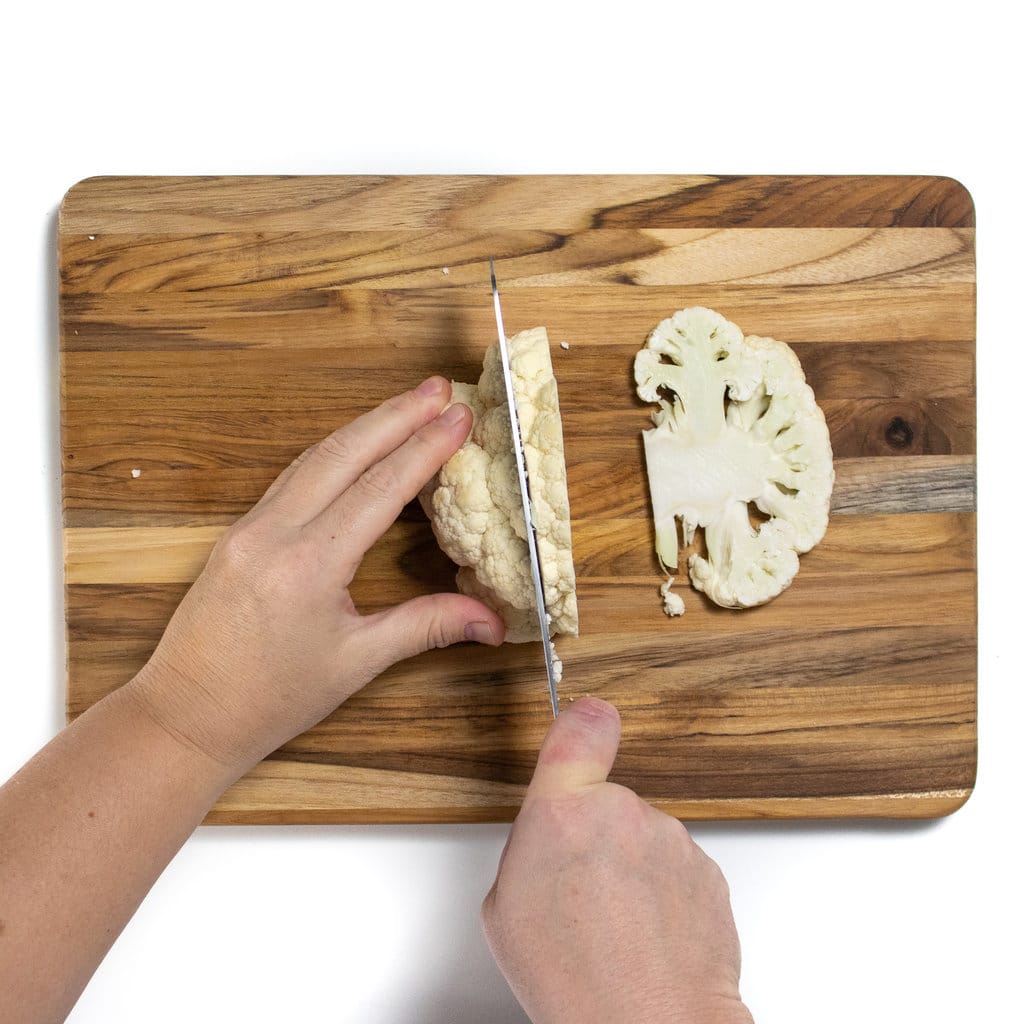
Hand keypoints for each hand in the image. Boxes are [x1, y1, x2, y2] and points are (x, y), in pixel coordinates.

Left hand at [126, 376, 504, 774]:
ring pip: (313, 457)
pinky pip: (291, 477)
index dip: (425, 448)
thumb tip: (492, 622)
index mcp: (308, 564)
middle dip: (396, 414)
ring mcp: (250, 527)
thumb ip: (427, 626)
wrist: (187, 716)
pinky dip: (332, 452)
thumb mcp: (356, 662)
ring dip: (364, 425)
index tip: (460, 417)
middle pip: (344, 453)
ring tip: (407, 404)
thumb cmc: (269, 698)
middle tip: (440, 387)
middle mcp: (274, 532)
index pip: (380, 488)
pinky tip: (355, 445)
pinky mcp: (238, 533)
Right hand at [482, 698, 752, 1023]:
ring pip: (642, 838)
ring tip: (614, 926)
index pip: (579, 729)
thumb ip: (531, 848)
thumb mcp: (506, 907)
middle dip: (594, 834)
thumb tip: (548, 841)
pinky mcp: (708, 869)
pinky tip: (646, 935)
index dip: (581, 722)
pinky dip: (663, 894)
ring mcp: (671, 840)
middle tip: (579, 891)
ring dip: (631, 869)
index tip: (585, 718)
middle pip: (606, 801)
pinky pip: (675, 868)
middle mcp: (622, 813)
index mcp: (563, 811)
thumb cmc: (573, 977)